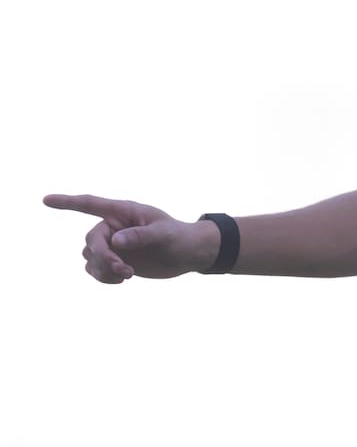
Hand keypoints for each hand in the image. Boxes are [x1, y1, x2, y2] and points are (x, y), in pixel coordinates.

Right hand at [43, 194, 216, 283]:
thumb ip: (140, 236)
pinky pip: (94, 269)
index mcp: (123, 211)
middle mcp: (113, 226)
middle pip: (91, 240)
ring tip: (127, 275)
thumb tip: (115, 241)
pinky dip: (103, 277)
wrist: (187, 254)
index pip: (91, 204)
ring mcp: (112, 243)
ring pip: (90, 257)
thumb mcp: (163, 234)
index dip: (67, 202)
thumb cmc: (178, 237)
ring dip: (104, 269)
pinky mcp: (114, 260)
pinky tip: (122, 279)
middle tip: (124, 270)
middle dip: (103, 257)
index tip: (45, 200)